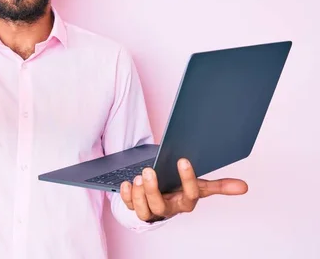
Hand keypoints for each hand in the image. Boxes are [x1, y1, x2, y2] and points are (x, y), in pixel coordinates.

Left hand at [119, 158, 248, 222]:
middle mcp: (167, 209)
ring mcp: (150, 210)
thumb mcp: (199, 186)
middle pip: (160, 206)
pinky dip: (126, 195)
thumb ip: (219, 186)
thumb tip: (245, 187)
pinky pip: (128, 205)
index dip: (187, 179)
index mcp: (185, 202)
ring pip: (143, 210)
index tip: (183, 160)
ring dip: (138, 194)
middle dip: (153, 189)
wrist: (162, 198)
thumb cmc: (180, 190)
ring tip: (137, 177)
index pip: (190, 195)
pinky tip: (126, 182)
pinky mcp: (135, 207)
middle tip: (149, 170)